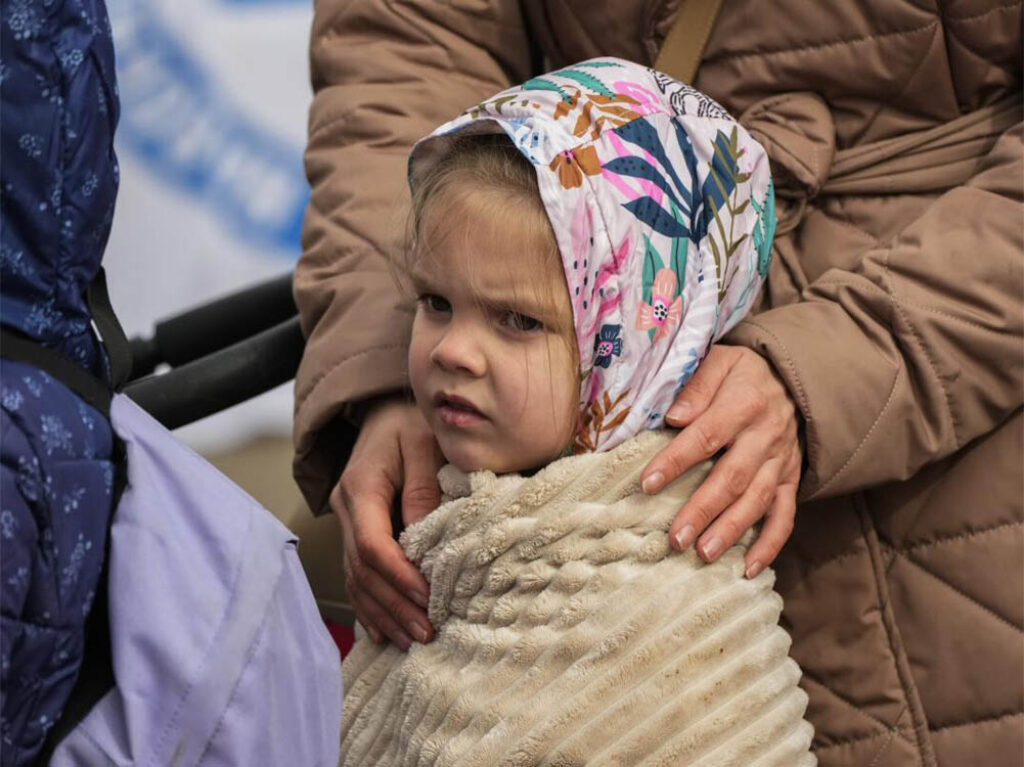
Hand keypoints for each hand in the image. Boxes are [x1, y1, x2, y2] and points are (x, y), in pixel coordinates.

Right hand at [331, 396, 444, 648]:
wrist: (386, 409)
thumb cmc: (411, 422)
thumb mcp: (424, 443)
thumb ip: (425, 488)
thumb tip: (425, 538)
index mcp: (361, 486)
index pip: (372, 544)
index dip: (399, 577)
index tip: (429, 600)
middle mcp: (346, 509)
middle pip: (362, 570)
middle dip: (395, 605)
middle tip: (427, 633)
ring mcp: (346, 521)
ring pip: (356, 578)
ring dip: (383, 613)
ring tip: (412, 640)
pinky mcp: (355, 530)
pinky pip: (356, 575)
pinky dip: (370, 606)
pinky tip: (385, 632)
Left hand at [641, 345, 801, 577]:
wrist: (796, 378)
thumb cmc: (745, 373)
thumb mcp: (723, 361)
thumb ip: (698, 385)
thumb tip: (674, 416)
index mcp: (743, 404)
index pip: (705, 436)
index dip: (675, 461)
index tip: (647, 484)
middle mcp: (765, 437)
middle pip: (732, 478)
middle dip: (703, 510)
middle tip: (676, 538)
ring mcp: (780, 462)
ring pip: (757, 501)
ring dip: (730, 531)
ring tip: (703, 554)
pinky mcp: (790, 480)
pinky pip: (785, 516)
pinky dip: (769, 545)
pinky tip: (748, 570)